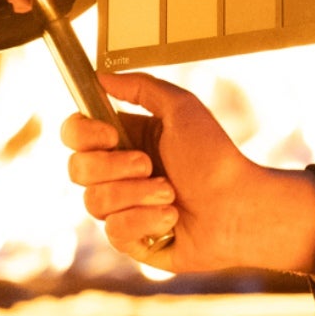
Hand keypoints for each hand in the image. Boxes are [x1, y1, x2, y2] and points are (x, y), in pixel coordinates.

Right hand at [61, 72, 314, 275]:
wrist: (240, 207)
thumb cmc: (215, 158)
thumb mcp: (182, 109)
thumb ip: (142, 88)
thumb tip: (102, 76)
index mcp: (125, 141)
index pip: (75, 134)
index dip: (82, 134)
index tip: (110, 134)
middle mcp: (117, 175)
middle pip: (76, 169)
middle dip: (114, 167)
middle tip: (150, 165)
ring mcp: (122, 208)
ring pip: (93, 202)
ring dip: (137, 194)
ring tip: (171, 194)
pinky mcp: (130, 240)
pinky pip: (114, 231)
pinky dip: (146, 220)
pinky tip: (172, 218)